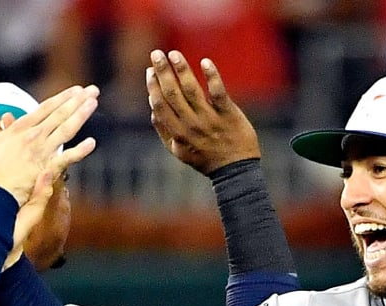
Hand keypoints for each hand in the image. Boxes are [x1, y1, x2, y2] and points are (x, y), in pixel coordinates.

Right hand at [0, 85, 97, 205]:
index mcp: (20, 128)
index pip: (46, 108)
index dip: (62, 98)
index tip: (75, 90)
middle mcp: (33, 136)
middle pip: (59, 114)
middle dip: (78, 101)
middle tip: (92, 90)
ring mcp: (41, 151)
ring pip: (66, 129)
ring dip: (81, 115)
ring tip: (93, 103)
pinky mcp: (46, 168)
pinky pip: (66, 158)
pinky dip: (80, 151)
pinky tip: (92, 143)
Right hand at [147, 50, 259, 174]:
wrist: (235, 171)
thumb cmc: (205, 159)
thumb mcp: (179, 151)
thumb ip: (164, 131)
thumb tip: (152, 108)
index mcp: (177, 134)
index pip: (160, 105)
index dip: (153, 87)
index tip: (150, 70)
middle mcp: (191, 125)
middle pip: (172, 94)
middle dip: (162, 72)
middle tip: (156, 54)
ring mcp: (210, 119)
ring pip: (192, 90)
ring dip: (181, 70)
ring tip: (174, 54)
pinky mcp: (228, 114)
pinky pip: (218, 92)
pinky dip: (211, 76)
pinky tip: (204, 62)